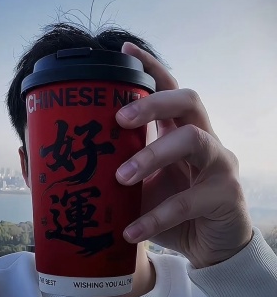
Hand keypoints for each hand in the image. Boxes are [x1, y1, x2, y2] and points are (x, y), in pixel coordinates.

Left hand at [115, 42, 252, 268]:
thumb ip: (119, 173)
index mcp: (182, 131)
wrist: (206, 245)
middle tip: (119, 119)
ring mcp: (220, 165)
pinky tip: (130, 230)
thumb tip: (71, 166)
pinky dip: (155, 216)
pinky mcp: (226, 196)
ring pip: (194, 140)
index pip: (171, 88)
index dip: (151, 67)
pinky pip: (188, 201)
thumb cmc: (171, 210)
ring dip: (152, 155)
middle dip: (153, 102)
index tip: (125, 50)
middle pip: (188, 100)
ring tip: (121, 177)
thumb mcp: (142, 186)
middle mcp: (205, 140)